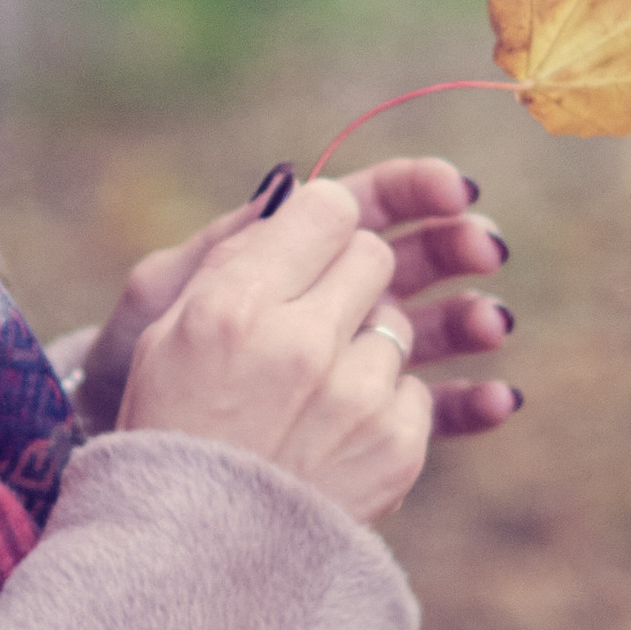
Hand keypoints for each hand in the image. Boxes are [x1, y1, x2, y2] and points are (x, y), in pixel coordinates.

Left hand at [72, 154, 517, 446]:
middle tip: (484, 248)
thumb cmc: (134, 360)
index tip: (451, 190)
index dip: (416, 189)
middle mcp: (332, 300)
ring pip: (434, 328)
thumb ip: (228, 242)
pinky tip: (499, 402)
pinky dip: (470, 403)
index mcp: (290, 254)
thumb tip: (289, 183)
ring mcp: (355, 360)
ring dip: (470, 320)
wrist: (130, 446)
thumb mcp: (166, 295)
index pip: (367, 205)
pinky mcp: (370, 424)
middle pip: (416, 259)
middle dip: (456, 247)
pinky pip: (432, 409)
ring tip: (491, 325)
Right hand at [114, 177, 460, 528]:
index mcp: (235, 307)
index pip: (325, 209)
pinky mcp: (396, 447)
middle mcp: (302, 344)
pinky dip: (385, 406)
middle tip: (317, 313)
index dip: (323, 223)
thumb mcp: (166, 334)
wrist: (194, 559)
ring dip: (367, 345)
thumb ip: (231, 261)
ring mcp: (358, 398)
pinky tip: (337, 435)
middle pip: (374, 257)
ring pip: (400, 323)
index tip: (313, 241)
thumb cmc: (170, 432)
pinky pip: (419, 389)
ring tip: (316, 392)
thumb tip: (292, 196)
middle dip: (353, 276)